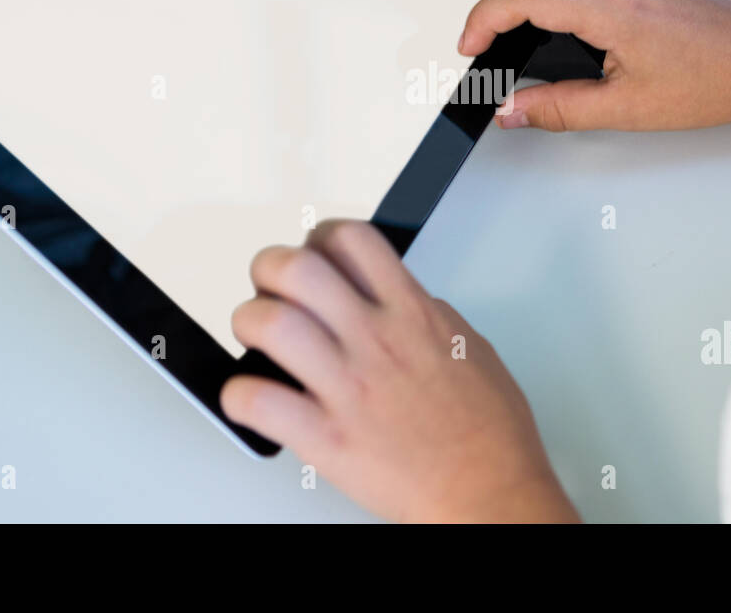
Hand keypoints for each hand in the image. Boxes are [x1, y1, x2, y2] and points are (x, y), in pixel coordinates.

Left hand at [220, 220, 577, 522]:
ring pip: (271, 324)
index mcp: (412, 314)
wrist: (492, 493)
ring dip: (249, 322)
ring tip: (254, 338)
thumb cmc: (490, 434)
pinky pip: (259, 402)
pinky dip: (238, 395)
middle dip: (270, 268)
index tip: (313, 254)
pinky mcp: (327, 438)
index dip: (319, 238)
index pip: (353, 241)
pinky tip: (247, 397)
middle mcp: (376, 340)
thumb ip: (428, 316)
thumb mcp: (471, 348)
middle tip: (269, 289)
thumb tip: (401, 301)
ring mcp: (349, 387)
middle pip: (299, 268)